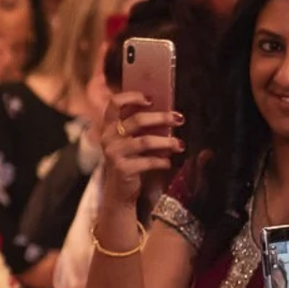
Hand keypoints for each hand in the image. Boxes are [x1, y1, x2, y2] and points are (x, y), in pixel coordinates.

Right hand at [94, 90, 182, 215]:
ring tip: (180, 144)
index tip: (151, 99)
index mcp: (109, 127)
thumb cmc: (130, 160)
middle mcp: (108, 138)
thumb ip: (139, 127)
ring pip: (146, 141)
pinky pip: (148, 161)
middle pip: (137, 120)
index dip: (132, 97)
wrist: (119, 190)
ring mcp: (114, 154)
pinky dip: (162, 161)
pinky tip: (168, 163)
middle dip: (162, 118)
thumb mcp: (129, 141)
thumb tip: (167, 112)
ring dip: (167, 142)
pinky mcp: (122, 169)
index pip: (114, 104)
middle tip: (179, 118)